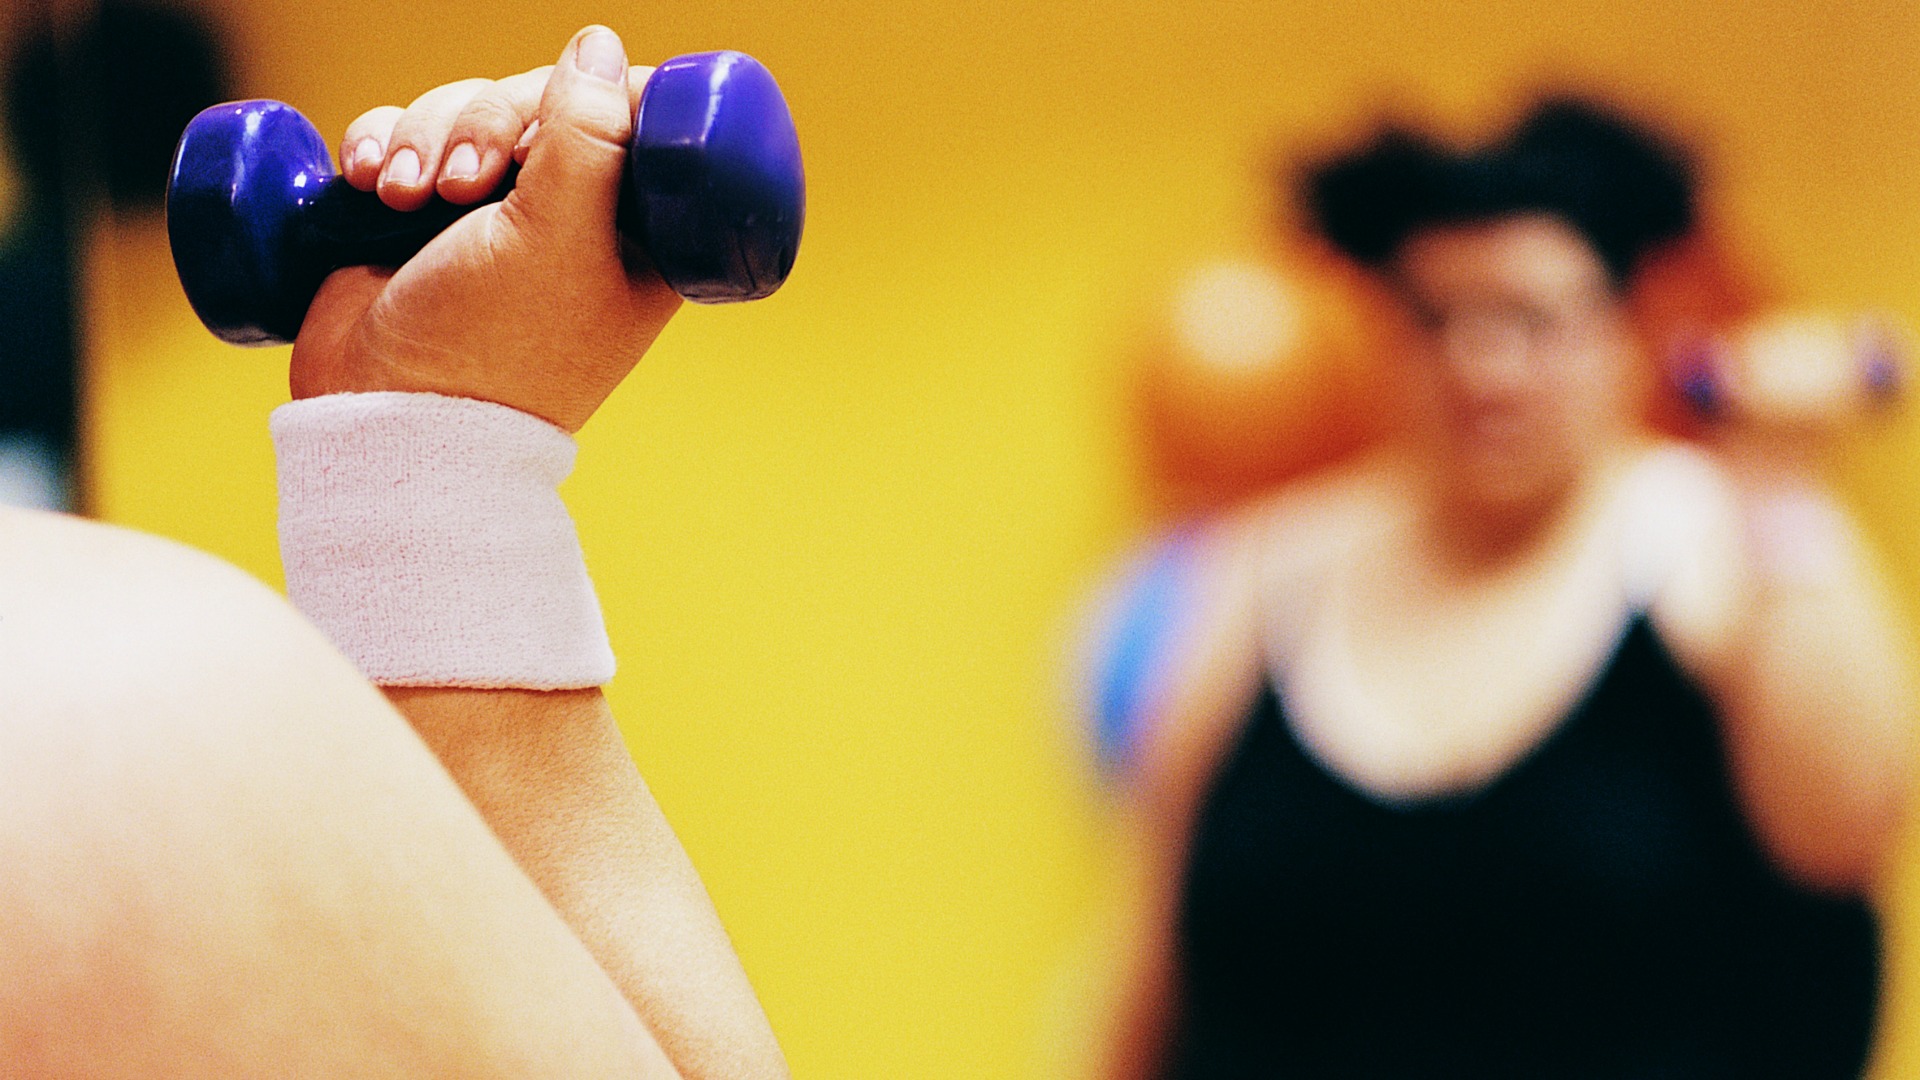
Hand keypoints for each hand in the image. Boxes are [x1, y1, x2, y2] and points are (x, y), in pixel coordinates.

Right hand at [289, 26, 679, 432]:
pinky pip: (401, 133)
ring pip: (464, 108)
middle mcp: (571, 216)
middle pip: (538, 99)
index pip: (634, 114)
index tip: (545, 138)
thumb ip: (588, 134)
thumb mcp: (562, 235)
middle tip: (461, 182)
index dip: (587, 98)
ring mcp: (491, 214)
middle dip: (486, 122)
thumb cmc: (497, 344)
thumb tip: (600, 46)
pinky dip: (379, 143)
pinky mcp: (416, 213)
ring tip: (402, 195)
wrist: (391, 417)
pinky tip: (367, 180)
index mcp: (638, 230)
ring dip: (424, 133)